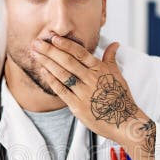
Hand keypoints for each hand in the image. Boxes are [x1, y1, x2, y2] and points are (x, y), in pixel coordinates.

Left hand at [31, 36, 154, 156]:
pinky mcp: (77, 106)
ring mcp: (83, 93)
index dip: (66, 45)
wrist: (124, 121)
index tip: (53, 38)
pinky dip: (52, 80)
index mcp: (100, 70)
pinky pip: (61, 91)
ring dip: (47, 63)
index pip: (80, 53)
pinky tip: (43, 71)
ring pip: (62, 74)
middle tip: (37, 43)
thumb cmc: (120, 98)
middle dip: (50, 51)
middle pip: (67, 61)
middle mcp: (91, 79)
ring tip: (35, 54)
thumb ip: (111, 58)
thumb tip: (114, 44)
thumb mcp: (117, 75)